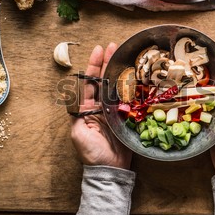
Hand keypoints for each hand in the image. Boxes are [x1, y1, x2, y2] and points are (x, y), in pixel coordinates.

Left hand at [70, 44, 131, 168]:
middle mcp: (100, 106)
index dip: (93, 66)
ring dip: (120, 70)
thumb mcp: (78, 134)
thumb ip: (77, 116)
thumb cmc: (92, 153)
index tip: (98, 49)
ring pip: (116, 86)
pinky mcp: (126, 117)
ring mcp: (114, 111)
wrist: (110, 169)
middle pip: (103, 80)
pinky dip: (132, 87)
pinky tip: (136, 75)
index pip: (89, 82)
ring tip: (125, 54)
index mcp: (87, 108)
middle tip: (114, 45)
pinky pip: (129, 98)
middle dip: (107, 62)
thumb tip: (78, 98)